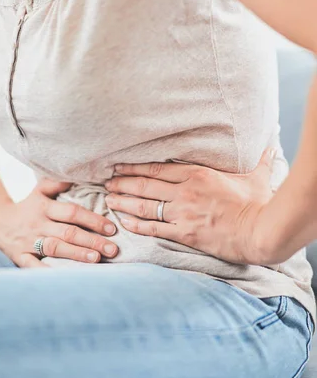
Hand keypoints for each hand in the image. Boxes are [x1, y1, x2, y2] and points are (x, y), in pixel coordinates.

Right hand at [0, 179, 118, 267]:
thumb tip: (82, 172)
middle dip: (92, 241)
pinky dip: (48, 273)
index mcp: (44, 208)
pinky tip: (66, 278)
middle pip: (68, 232)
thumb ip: (59, 183)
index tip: (111, 228)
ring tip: (97, 259)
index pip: (72, 213)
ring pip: (55, 248)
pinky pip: (34, 267)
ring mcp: (29, 242)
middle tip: (113, 249)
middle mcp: (38, 225)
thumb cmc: (27, 207)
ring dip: (76, 254)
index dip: (92, 220)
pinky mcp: (20, 257)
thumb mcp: (39, 190)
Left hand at [105, 150, 276, 265]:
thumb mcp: (256, 176)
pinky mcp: (184, 233)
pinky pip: (153, 228)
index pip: (157, 168)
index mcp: (197, 174)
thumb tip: (270, 144)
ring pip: (144, 205)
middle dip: (123, 182)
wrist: (259, 232)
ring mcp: (183, 213)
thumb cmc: (257, 204)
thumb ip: (258, 159)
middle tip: (107, 181)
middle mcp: (185, 192)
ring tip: (108, 199)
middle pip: (145, 185)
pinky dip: (136, 224)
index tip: (120, 165)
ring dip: (124, 201)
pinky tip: (123, 220)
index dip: (134, 167)